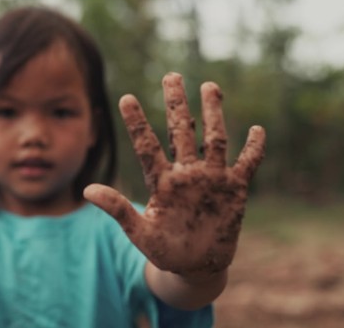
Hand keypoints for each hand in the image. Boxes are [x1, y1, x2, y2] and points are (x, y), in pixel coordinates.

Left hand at [84, 72, 264, 276]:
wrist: (194, 266)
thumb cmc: (164, 249)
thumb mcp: (139, 233)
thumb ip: (117, 209)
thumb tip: (86, 190)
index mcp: (161, 181)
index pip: (147, 145)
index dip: (137, 123)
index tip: (126, 98)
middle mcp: (186, 173)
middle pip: (181, 131)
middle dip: (177, 104)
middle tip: (171, 76)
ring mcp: (211, 179)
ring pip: (213, 139)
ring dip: (213, 114)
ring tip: (209, 86)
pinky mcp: (234, 189)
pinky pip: (247, 164)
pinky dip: (254, 149)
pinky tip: (257, 129)